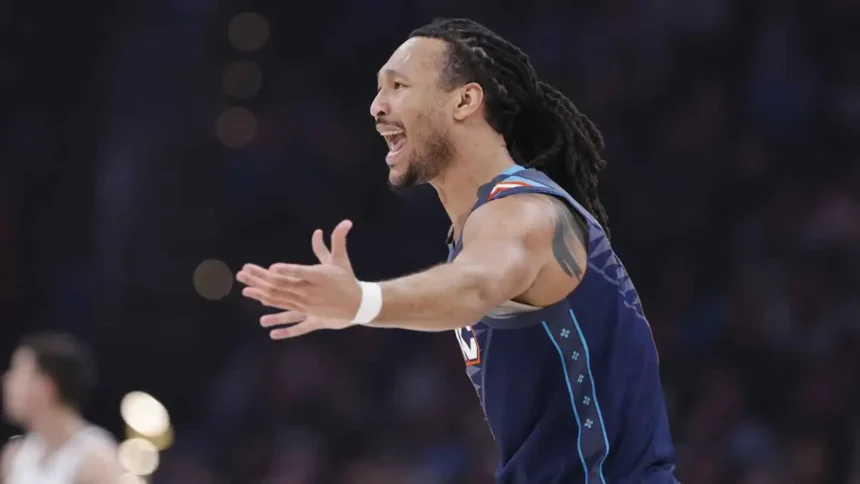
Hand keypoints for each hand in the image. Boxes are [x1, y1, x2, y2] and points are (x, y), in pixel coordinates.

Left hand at [236, 220, 362, 338]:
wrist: (360, 306)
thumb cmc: (347, 280)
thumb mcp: (341, 260)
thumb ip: (337, 241)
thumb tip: (345, 222)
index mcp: (319, 277)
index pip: (301, 272)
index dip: (288, 270)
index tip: (272, 268)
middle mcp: (312, 293)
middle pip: (283, 286)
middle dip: (261, 279)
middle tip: (243, 272)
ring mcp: (310, 309)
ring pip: (282, 303)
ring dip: (262, 296)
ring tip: (246, 291)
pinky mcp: (313, 321)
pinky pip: (297, 326)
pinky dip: (284, 329)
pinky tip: (268, 329)